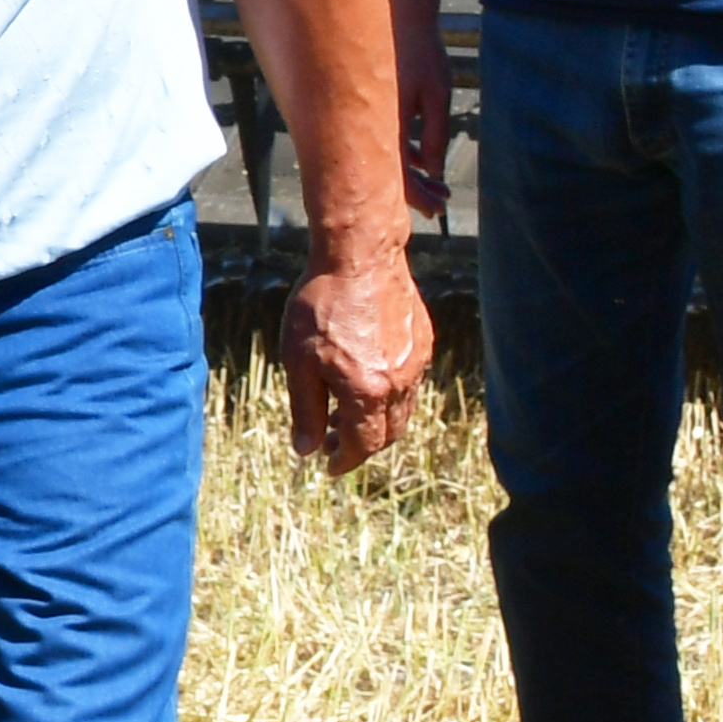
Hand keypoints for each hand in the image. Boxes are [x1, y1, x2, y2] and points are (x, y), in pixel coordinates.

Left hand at [279, 239, 429, 471]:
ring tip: (343, 411)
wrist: (360, 256)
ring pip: (402, 409)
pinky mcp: (424, 341)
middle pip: (387, 433)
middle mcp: (399, 383)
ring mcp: (416, 362)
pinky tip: (364, 377)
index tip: (328, 465)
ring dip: (376, 419)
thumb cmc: (321, 305)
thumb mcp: (298, 361)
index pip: (363, 445)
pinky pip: (410, 381)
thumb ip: (305, 409)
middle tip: (331, 440)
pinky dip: (390, 393)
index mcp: (368, 392)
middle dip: (361, 444)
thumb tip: (306, 450)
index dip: (345, 460)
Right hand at [389, 5, 457, 220]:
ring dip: (411, 172)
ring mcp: (367, 115)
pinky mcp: (370, 106)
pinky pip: (383, 139)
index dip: (419, 197)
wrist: (396, 13)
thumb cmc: (420, 51)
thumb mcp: (437, 94)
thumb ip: (435, 134)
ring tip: (437, 183)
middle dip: (417, 190)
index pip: (397, 176)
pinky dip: (403, 152)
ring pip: (386, 156)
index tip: (439, 210)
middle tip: (442, 201)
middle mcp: (369, 124)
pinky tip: (422, 158)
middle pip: (389, 172)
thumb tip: (433, 171)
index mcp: (384, 125)